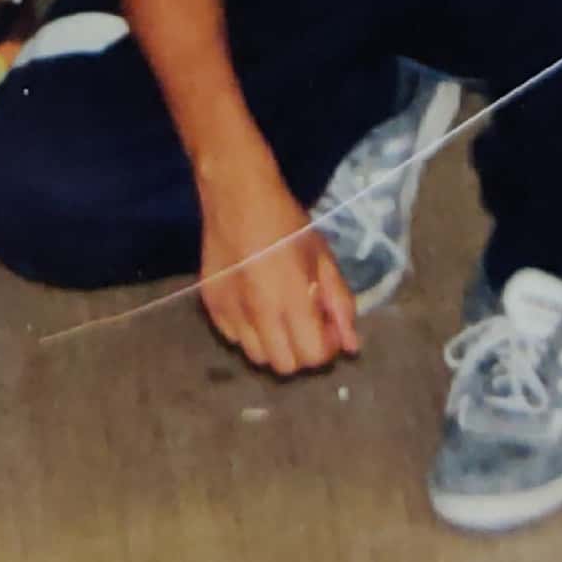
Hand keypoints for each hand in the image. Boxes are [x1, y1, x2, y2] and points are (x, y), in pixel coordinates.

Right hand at [195, 173, 359, 374]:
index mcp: (292, 298)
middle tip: (304, 323)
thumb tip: (351, 345)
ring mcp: (230, 311)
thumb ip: (340, 303)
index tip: (326, 326)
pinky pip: (234, 338)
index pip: (312, 356)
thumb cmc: (287, 223)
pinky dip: (248, 331)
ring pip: (257, 357)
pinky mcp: (211, 305)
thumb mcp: (323, 258)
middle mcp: (259, 312)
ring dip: (274, 344)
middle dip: (301, 350)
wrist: (237, 195)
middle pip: (284, 366)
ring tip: (278, 314)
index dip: (325, 347)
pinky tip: (254, 304)